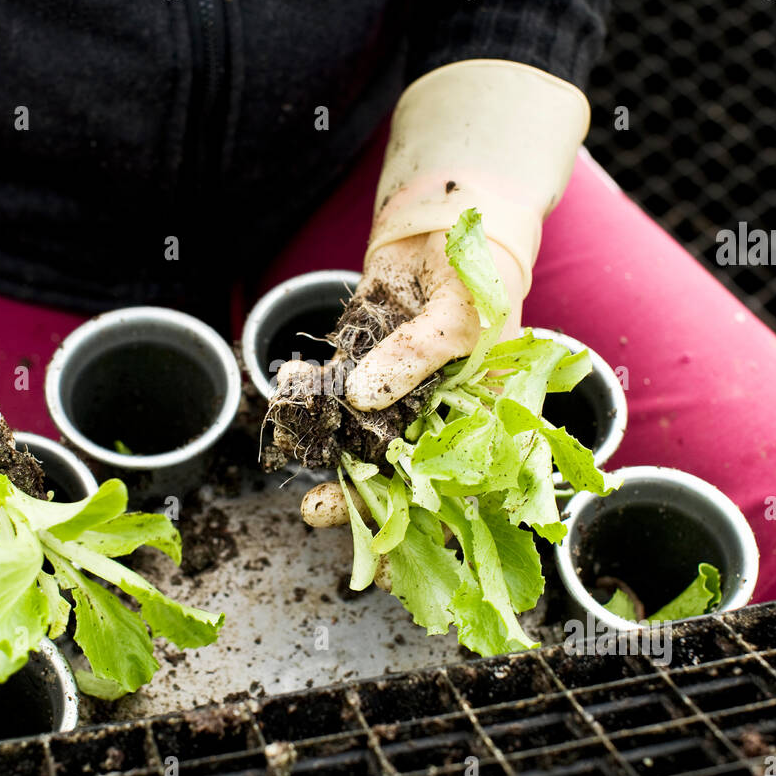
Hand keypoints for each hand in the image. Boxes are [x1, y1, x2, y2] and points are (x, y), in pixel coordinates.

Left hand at [299, 228, 525, 527]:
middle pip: (405, 478)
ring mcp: (397, 393)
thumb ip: (413, 360)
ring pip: (363, 446)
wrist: (446, 217)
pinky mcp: (363, 364)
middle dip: (367, 505)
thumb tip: (362, 398)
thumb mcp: (459, 319)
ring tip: (309, 501)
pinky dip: (312, 407)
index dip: (434, 529)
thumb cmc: (479, 271)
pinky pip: (334, 395)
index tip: (398, 559)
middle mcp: (438, 416)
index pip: (463, 489)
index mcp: (483, 419)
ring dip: (335, 468)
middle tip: (325, 516)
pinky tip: (293, 415)